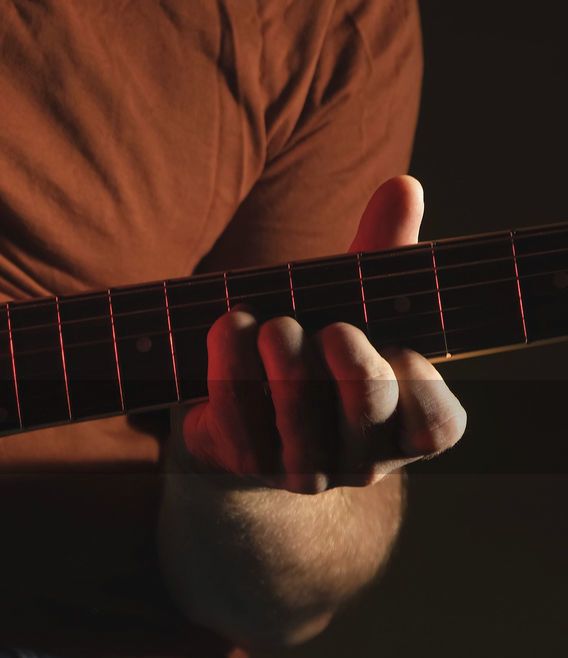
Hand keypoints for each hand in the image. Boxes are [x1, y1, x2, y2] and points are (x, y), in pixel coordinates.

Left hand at [176, 176, 466, 492]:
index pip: (435, 422)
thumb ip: (382, 253)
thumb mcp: (357, 303)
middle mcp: (363, 458)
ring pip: (299, 425)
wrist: (249, 415)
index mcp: (412, 427)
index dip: (418, 386)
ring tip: (269, 323)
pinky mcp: (244, 462)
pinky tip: (227, 328)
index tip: (398, 344)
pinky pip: (238, 419)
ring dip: (285, 369)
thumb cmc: (320, 350)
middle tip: (330, 329)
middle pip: (366, 415)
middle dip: (351, 371)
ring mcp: (302, 469)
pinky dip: (231, 370)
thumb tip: (404, 185)